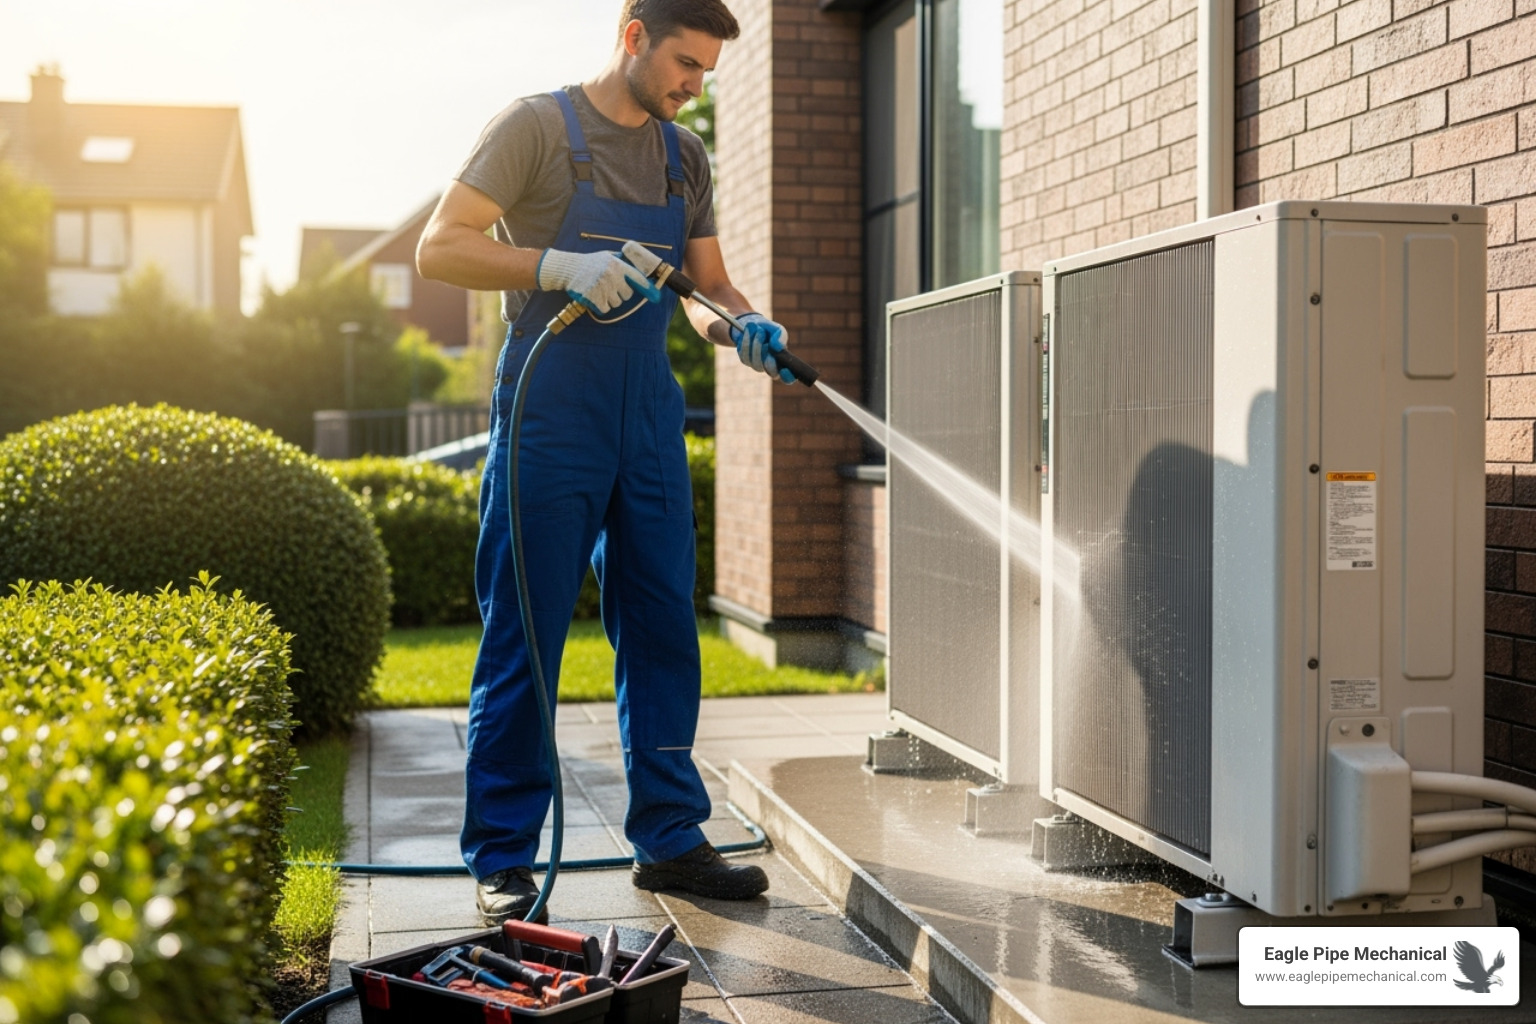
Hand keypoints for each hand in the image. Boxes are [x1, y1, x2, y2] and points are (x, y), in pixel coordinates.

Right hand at [536, 249, 660, 313]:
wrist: (568, 268)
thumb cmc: (589, 263)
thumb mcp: (606, 257)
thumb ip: (622, 263)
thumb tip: (640, 272)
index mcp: (618, 265)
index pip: (638, 279)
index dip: (648, 289)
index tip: (656, 297)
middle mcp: (613, 276)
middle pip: (627, 295)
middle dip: (620, 293)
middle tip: (608, 286)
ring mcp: (603, 287)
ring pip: (616, 303)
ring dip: (609, 300)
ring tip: (598, 289)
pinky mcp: (594, 298)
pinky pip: (605, 309)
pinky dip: (600, 306)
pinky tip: (593, 296)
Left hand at [730, 313, 795, 384]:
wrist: (752, 324)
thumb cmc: (769, 330)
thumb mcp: (778, 330)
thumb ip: (781, 337)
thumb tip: (777, 347)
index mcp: (784, 362)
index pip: (788, 377)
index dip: (788, 377)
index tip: (785, 370)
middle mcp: (771, 368)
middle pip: (772, 373)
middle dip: (769, 359)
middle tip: (767, 344)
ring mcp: (758, 365)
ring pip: (757, 363)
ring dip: (757, 344)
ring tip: (758, 329)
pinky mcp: (746, 360)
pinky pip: (745, 355)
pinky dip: (747, 341)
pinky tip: (748, 331)